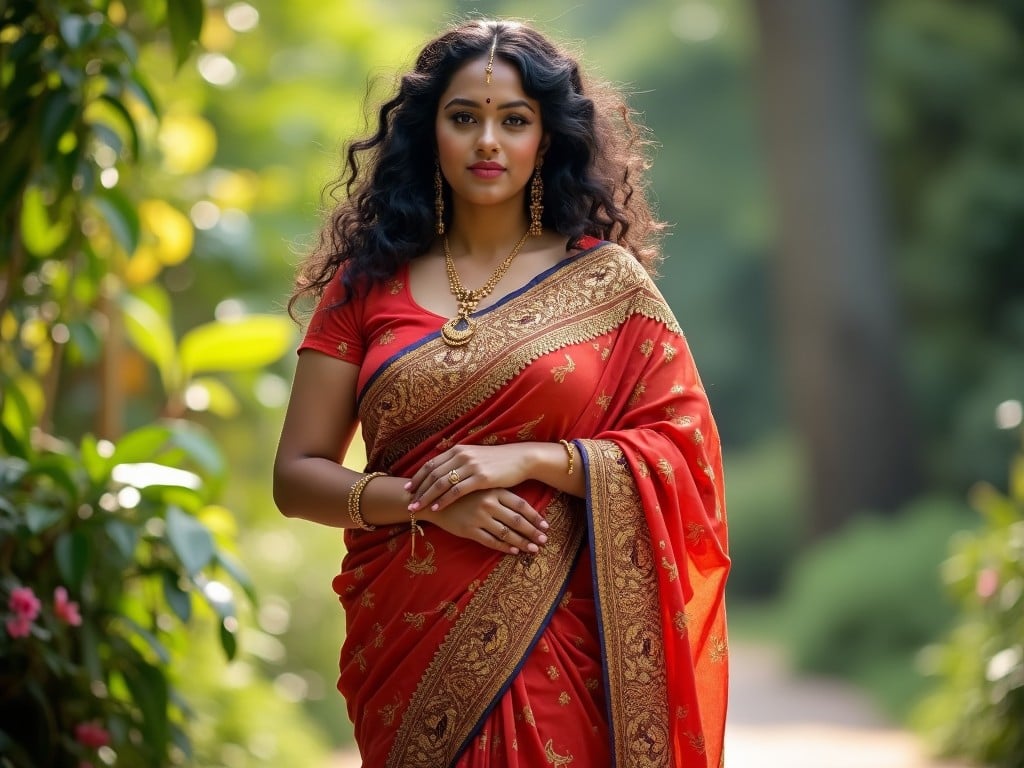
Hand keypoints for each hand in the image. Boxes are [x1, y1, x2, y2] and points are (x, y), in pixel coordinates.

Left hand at [405, 444, 534, 514]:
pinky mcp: (480, 478)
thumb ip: (459, 461)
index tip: (408, 488)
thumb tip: (443, 470)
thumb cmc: (498, 461)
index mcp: (458, 450)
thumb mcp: (476, 456)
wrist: (520, 459)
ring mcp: (471, 466)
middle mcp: (461, 455)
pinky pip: (456, 491)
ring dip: (427, 497)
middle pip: (432, 474)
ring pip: (441, 483)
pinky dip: (444, 500)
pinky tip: (436, 508)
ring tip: (417, 508)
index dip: (418, 477)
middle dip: (418, 490)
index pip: (431, 464)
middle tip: (408, 502)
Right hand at [419, 488, 547, 554]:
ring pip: (506, 533)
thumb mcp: (481, 486)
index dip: (534, 517)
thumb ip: (499, 494)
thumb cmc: (461, 491)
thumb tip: (521, 505)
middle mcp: (489, 503)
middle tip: (545, 540)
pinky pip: (490, 541)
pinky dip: (504, 547)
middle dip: (532, 532)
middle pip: (516, 520)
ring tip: (533, 548)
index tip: (546, 525)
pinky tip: (514, 551)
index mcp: (494, 491)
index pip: (521, 505)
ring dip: (522, 542)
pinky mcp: (469, 530)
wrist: (432, 498)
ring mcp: (479, 517)